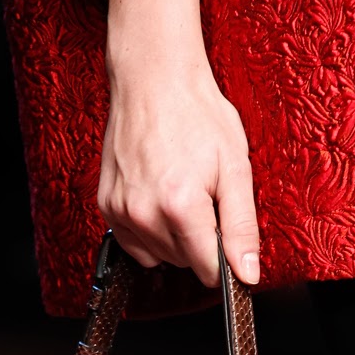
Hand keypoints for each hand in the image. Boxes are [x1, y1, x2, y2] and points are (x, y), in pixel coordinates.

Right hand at [98, 55, 259, 287]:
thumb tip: (247, 274)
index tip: (230, 239)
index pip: (208, 269)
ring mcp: (120, 211)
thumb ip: (242, 227)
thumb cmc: (197, 115)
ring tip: (183, 195)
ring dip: (177, 238)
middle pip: (185, 263)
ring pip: (160, 257)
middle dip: (202, 241)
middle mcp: (144, 213)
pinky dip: (152, 232)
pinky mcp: (107, 206)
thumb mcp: (235, 168)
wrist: (154, 80)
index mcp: (181, 206)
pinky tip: (161, 201)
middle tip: (206, 198)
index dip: (226, 259)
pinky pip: (135, 244)